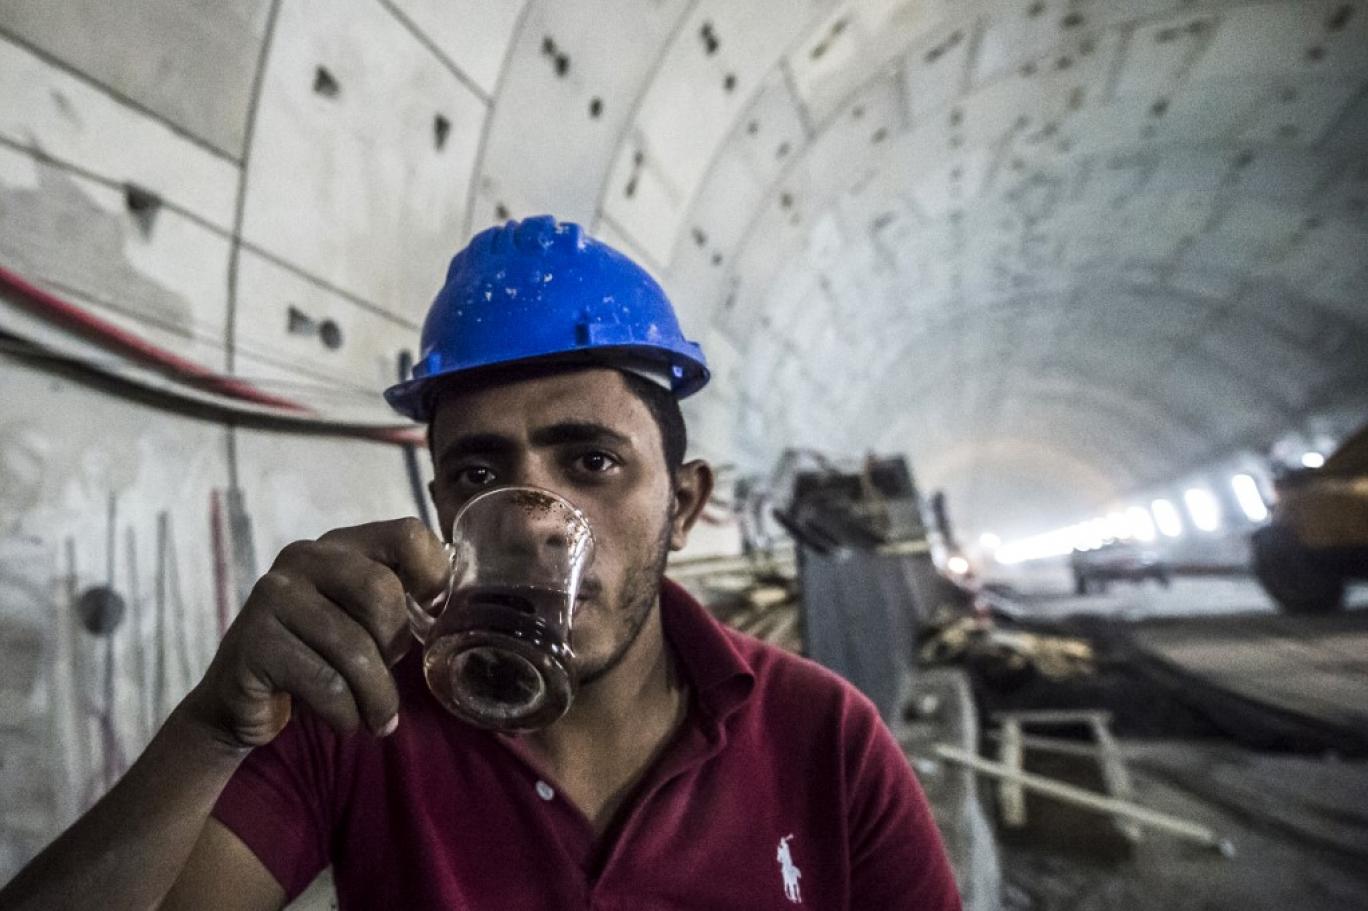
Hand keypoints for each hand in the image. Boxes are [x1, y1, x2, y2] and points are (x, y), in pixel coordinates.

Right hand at [181, 518, 448, 748]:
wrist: (241, 701)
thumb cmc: (318, 658)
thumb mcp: (361, 622)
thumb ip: (396, 602)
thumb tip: (450, 605)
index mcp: (341, 545)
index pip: (407, 535)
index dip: (434, 574)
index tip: (433, 616)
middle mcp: (304, 558)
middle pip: (382, 593)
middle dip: (396, 645)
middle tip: (390, 674)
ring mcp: (273, 596)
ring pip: (355, 648)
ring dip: (377, 696)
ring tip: (379, 719)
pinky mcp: (253, 641)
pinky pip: (325, 682)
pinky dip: (346, 714)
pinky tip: (345, 722)